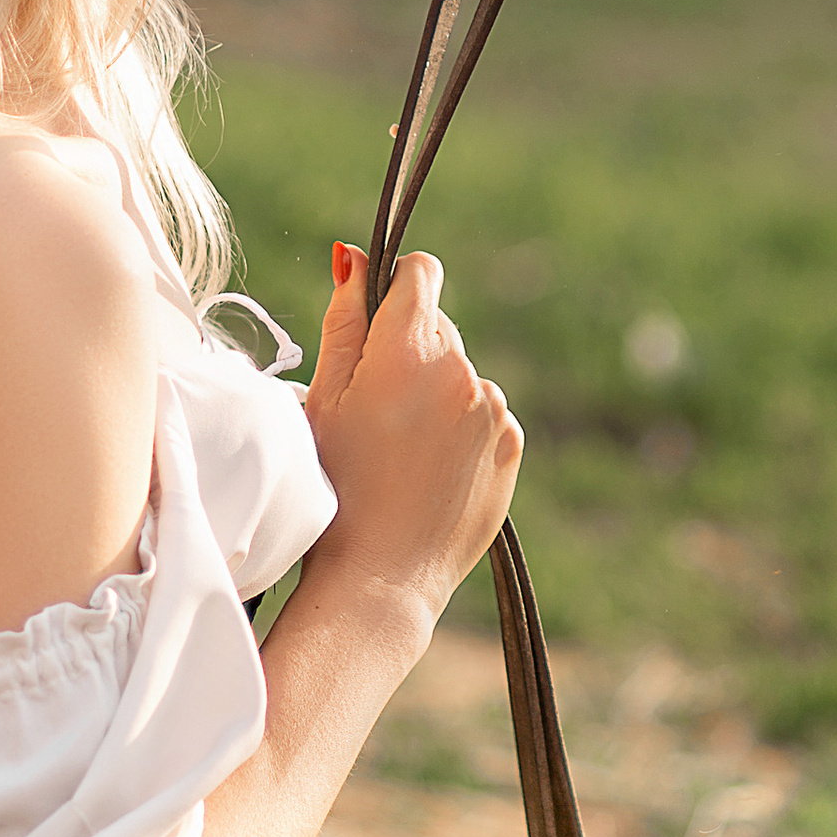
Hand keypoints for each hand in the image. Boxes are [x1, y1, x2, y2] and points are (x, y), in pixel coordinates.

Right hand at [300, 244, 521, 621]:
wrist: (380, 579)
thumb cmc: (336, 488)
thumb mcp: (323, 400)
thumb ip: (343, 321)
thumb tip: (354, 257)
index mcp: (409, 349)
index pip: (420, 272)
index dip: (394, 288)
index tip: (377, 321)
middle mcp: (463, 371)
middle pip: (438, 328)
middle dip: (409, 350)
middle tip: (374, 409)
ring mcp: (494, 410)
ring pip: (462, 375)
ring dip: (437, 393)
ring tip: (400, 452)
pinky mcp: (513, 445)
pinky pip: (485, 416)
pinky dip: (461, 430)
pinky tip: (429, 472)